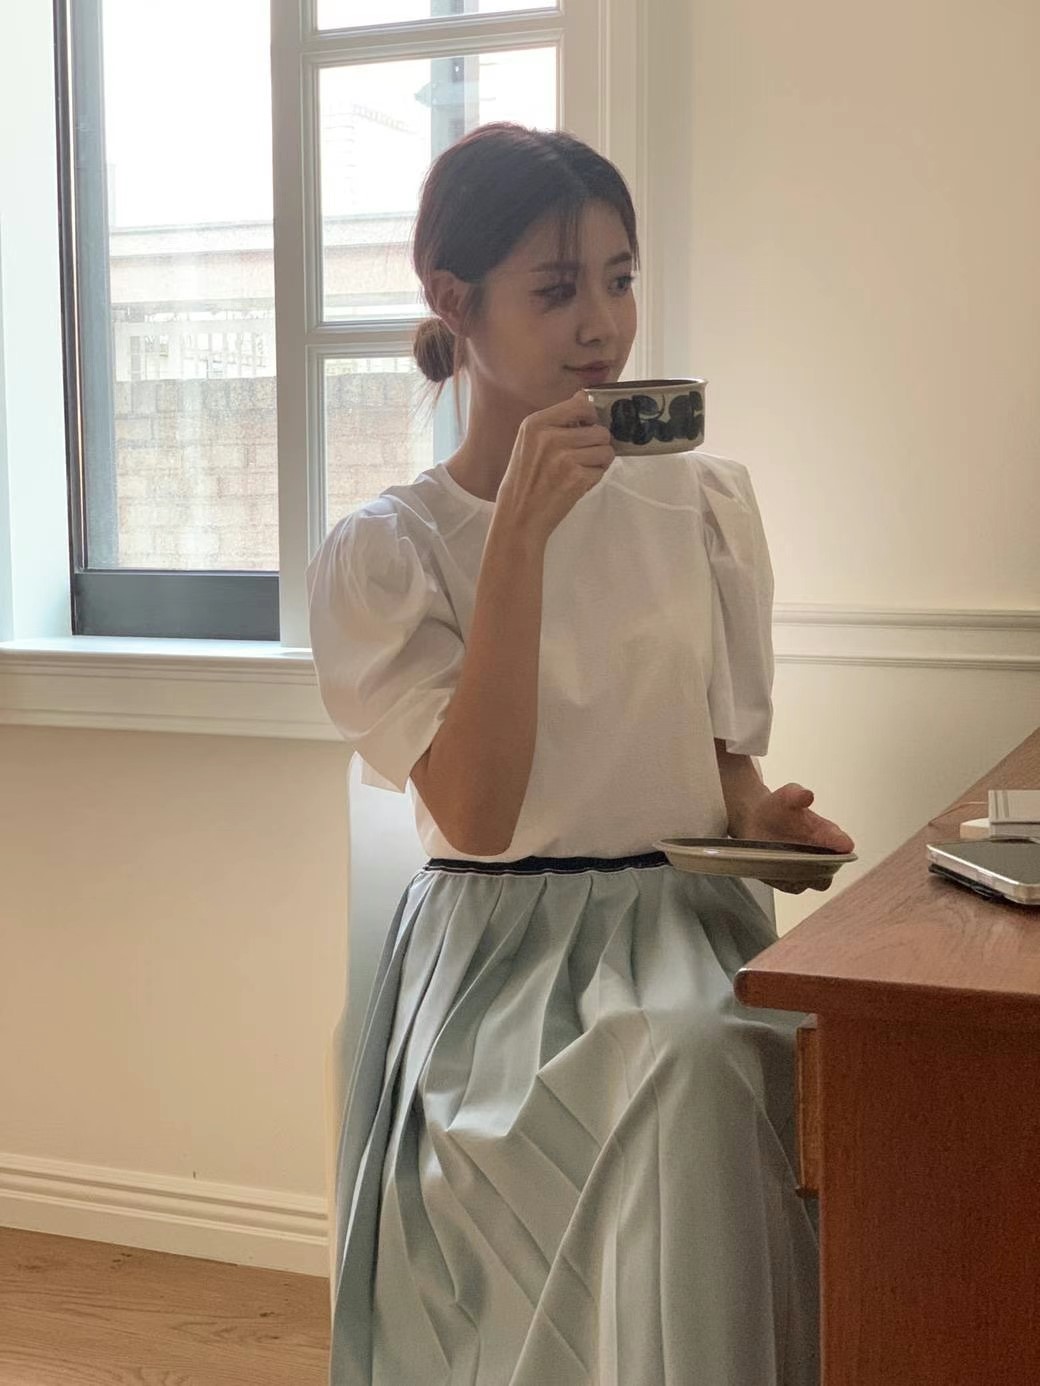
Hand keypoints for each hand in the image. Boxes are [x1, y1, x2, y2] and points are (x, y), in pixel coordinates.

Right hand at [494, 391, 614, 544]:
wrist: (518, 517)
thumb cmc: (524, 480)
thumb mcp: (530, 442)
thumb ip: (557, 419)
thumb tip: (583, 395)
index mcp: (536, 423)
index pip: (581, 405)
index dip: (591, 417)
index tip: (586, 428)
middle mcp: (550, 437)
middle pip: (599, 430)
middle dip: (596, 445)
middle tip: (580, 459)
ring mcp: (564, 458)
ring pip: (606, 450)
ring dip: (598, 462)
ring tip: (579, 471)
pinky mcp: (577, 478)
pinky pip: (602, 470)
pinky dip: (594, 478)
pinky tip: (577, 484)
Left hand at [737, 783, 854, 894]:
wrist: (755, 819)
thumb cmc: (777, 808)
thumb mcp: (786, 796)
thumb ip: (796, 794)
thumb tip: (807, 795)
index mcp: (828, 833)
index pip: (843, 844)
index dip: (841, 845)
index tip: (837, 844)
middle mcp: (823, 854)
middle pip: (832, 869)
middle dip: (822, 867)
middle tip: (805, 858)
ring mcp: (809, 869)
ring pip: (816, 882)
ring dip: (804, 876)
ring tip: (787, 865)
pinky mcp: (792, 880)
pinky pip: (796, 888)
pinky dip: (788, 883)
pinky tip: (777, 871)